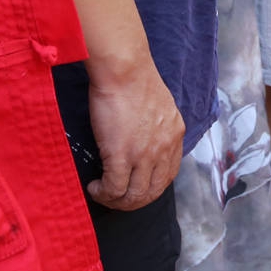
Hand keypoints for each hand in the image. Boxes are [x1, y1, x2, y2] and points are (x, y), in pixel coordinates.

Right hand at [85, 57, 183, 210]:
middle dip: (134, 201)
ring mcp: (144, 154)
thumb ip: (157, 125)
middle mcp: (164, 147)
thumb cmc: (134, 78)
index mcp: (175, 134)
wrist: (123, 68)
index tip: (135, 185)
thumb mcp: (160, 104)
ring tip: (103, 193)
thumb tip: (144, 139)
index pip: (169, 174)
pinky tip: (94, 187)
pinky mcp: (121, 155)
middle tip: (117, 198)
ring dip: (117, 201)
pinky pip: (114, 188)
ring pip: (134, 195)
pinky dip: (103, 193)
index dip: (150, 186)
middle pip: (153, 191)